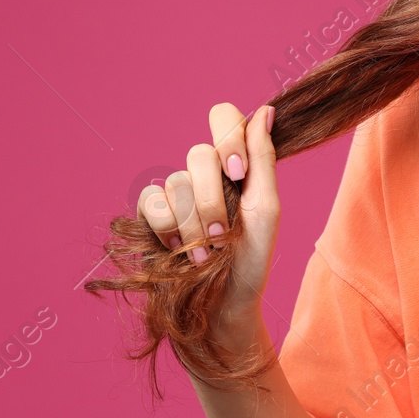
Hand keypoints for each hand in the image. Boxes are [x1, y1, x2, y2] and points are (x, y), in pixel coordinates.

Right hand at [134, 102, 279, 347]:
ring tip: (205, 254)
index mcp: (234, 166)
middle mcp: (203, 174)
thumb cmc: (251, 261)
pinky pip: (152, 202)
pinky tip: (179, 249)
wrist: (223, 307)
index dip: (228, 137)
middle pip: (199, 154)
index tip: (238, 174)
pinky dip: (167, 229)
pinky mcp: (151, 215)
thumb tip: (267, 111)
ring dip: (194, 226)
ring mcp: (175, 193)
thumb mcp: (267, 210)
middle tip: (222, 234)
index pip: (224, 117)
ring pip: (176, 182)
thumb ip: (263, 159)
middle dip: (213, 200)